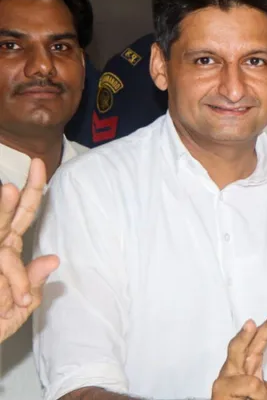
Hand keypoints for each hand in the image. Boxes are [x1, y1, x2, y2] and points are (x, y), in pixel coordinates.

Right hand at [0, 158, 57, 343]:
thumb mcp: (17, 310)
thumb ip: (31, 285)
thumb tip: (53, 260)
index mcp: (6, 249)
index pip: (23, 215)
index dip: (32, 191)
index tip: (39, 164)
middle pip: (6, 218)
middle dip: (18, 195)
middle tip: (33, 167)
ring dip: (1, 212)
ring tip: (8, 190)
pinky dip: (12, 278)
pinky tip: (17, 291)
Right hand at [212, 307, 266, 399]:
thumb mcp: (264, 395)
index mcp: (248, 364)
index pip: (258, 342)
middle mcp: (234, 368)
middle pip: (238, 347)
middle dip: (244, 335)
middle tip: (251, 323)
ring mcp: (225, 379)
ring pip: (243, 374)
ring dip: (257, 388)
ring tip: (259, 398)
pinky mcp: (220, 390)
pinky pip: (248, 387)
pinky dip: (258, 396)